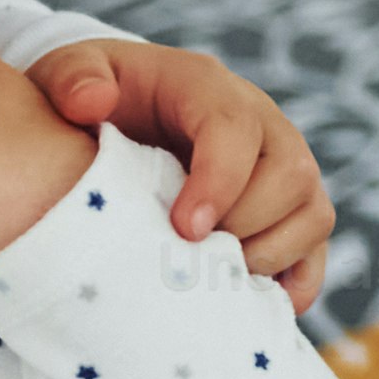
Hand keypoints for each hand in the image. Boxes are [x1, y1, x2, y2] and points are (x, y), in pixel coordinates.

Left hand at [24, 35, 334, 314]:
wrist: (107, 118)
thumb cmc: (86, 100)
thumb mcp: (65, 72)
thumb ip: (71, 78)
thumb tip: (93, 103)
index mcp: (206, 87)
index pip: (236, 128)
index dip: (219, 182)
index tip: (183, 229)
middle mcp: (260, 123)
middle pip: (292, 172)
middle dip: (244, 224)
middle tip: (188, 255)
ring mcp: (280, 168)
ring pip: (313, 212)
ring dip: (270, 256)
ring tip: (210, 278)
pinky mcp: (287, 211)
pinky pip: (314, 249)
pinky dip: (293, 284)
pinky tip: (247, 305)